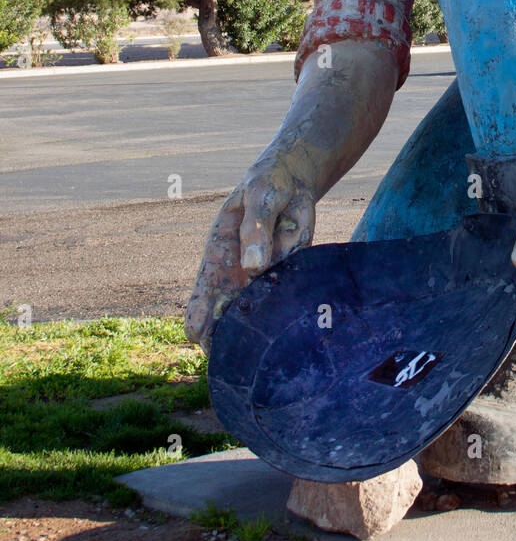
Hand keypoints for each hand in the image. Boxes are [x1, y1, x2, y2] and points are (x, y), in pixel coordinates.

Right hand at [184, 151, 315, 354]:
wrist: (293, 180)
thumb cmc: (266, 187)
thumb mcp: (260, 197)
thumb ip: (256, 228)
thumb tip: (253, 266)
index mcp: (219, 255)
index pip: (203, 293)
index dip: (199, 315)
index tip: (198, 334)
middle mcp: (238, 273)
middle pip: (226, 315)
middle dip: (227, 337)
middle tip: (229, 360)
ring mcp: (265, 276)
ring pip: (257, 313)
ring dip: (259, 330)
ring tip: (258, 355)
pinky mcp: (291, 273)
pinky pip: (286, 297)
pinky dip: (286, 313)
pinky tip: (287, 329)